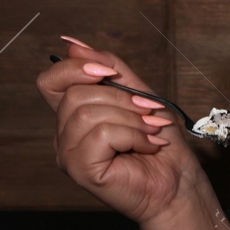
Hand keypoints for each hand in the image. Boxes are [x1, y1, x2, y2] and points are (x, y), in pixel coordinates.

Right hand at [36, 37, 204, 223]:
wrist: (179, 184)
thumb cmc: (161, 144)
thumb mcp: (140, 95)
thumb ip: (110, 69)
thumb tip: (73, 45)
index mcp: (74, 116)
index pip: (50, 82)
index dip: (76, 68)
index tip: (110, 73)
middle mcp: (64, 135)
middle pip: (75, 94)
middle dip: (121, 99)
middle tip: (149, 114)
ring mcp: (68, 154)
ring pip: (87, 113)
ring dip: (131, 119)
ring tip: (151, 132)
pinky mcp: (80, 169)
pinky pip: (100, 134)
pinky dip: (132, 135)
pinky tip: (147, 147)